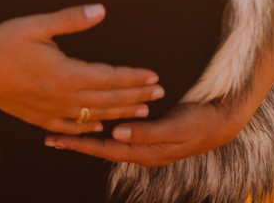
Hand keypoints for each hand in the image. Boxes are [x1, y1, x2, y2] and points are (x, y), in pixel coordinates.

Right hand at [0, 4, 165, 134]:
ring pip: (92, 117)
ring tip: (141, 111)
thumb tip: (101, 10)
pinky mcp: (37, 117)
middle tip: (158, 93)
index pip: (109, 78)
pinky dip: (88, 128)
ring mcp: (49, 111)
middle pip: (107, 100)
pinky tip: (100, 127)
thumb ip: (71, 19)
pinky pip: (69, 128)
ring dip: (119, 113)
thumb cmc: (4, 41)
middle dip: (135, 96)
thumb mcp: (37, 25)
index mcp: (64, 73)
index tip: (154, 76)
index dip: (133, 78)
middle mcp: (61, 97)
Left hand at [43, 95, 252, 166]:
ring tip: (66, 131)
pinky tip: (96, 124)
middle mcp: (142, 152)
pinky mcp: (150, 136)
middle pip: (102, 149)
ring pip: (110, 143)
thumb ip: (147, 132)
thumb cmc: (200, 122)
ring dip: (88, 137)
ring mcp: (146, 146)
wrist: (222, 122)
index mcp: (146, 152)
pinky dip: (104, 131)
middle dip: (77, 142)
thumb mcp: (175, 127)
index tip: (58, 139)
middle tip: (50, 137)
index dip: (81, 144)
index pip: (105, 149)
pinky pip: (121, 135)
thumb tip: (117, 133)